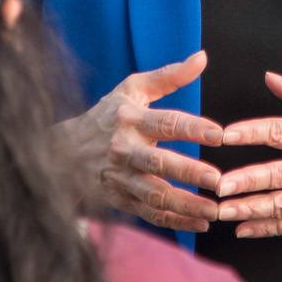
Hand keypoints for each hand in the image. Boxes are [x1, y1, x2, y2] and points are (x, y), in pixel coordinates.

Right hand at [61, 50, 223, 232]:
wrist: (61, 151)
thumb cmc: (107, 115)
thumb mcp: (132, 89)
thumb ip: (169, 76)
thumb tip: (202, 57)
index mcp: (130, 120)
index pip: (165, 123)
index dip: (193, 128)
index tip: (220, 135)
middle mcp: (124, 150)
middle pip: (158, 163)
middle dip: (188, 172)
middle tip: (218, 180)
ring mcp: (120, 178)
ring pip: (154, 195)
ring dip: (185, 205)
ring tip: (214, 211)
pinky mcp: (118, 199)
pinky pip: (149, 214)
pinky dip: (174, 222)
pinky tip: (200, 224)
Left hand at [216, 72, 281, 237]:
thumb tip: (271, 78)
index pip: (279, 131)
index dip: (250, 132)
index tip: (224, 134)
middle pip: (277, 174)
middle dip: (245, 181)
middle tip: (217, 185)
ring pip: (281, 205)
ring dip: (249, 209)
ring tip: (221, 211)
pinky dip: (266, 228)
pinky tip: (243, 229)